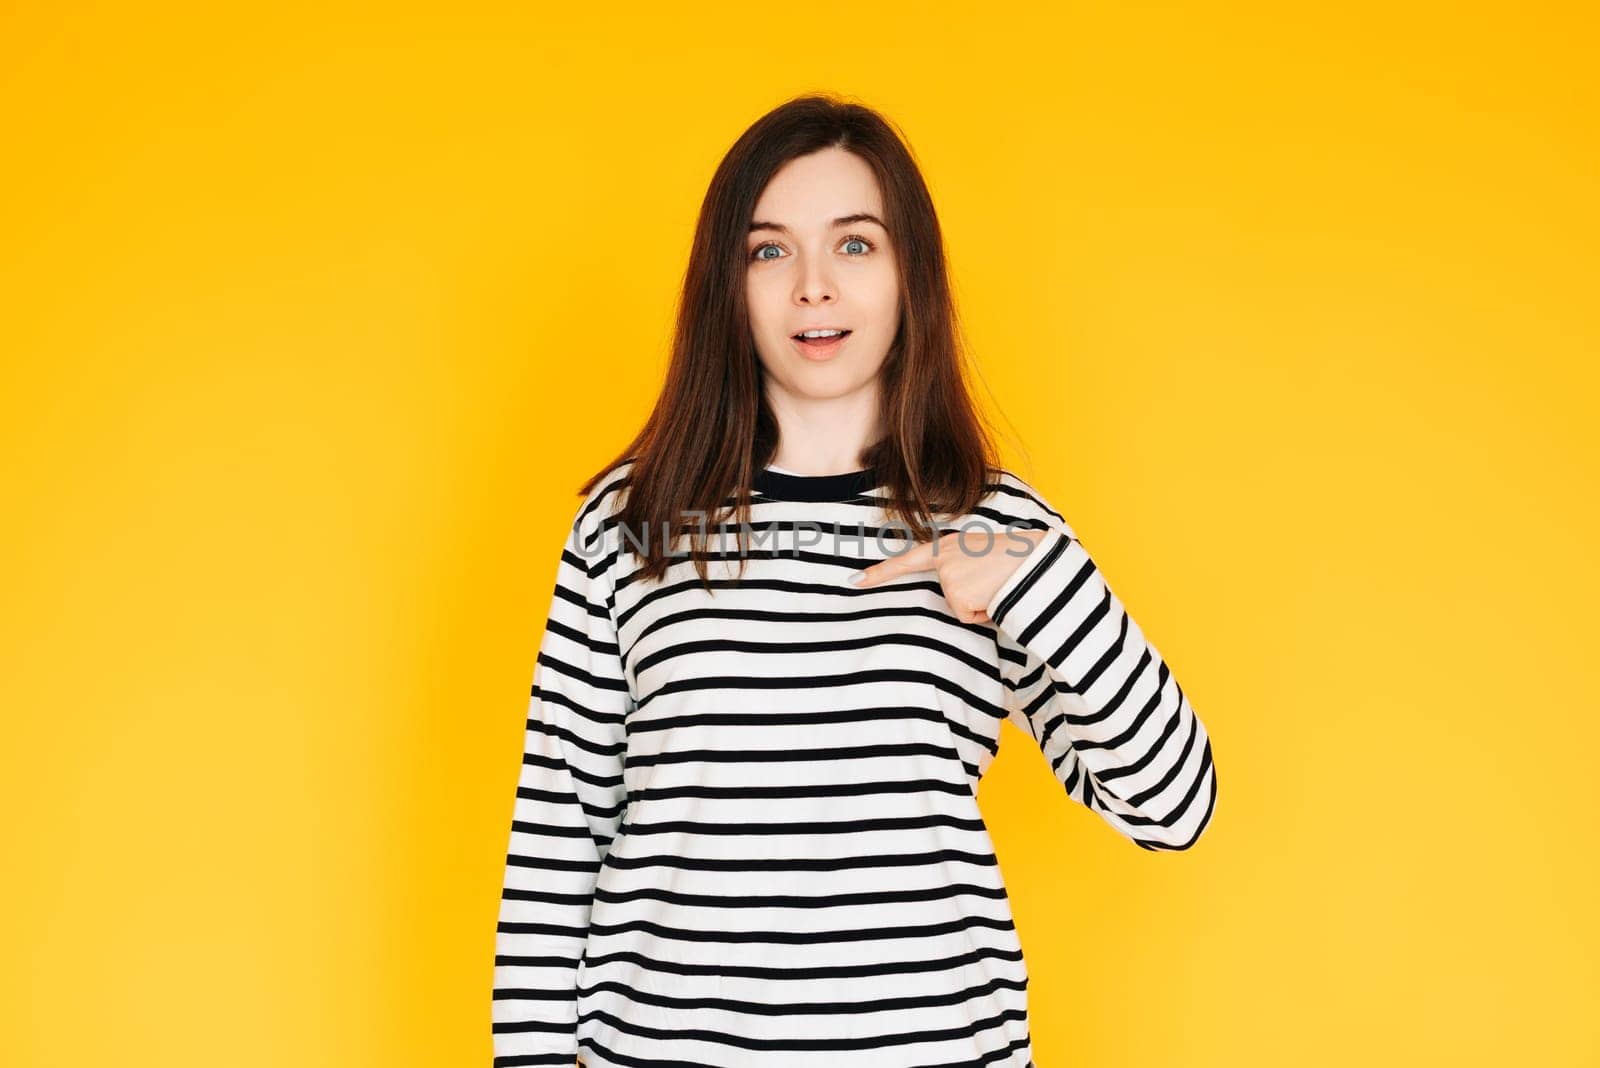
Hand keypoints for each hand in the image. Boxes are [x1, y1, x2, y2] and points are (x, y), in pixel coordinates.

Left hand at [850, 527, 1049, 623]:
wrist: (1037, 560)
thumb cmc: (1016, 558)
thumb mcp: (982, 554)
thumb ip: (962, 566)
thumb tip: (958, 594)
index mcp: (948, 545)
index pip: (907, 560)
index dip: (879, 573)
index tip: (854, 582)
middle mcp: (944, 558)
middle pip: (947, 595)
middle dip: (968, 596)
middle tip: (990, 581)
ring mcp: (949, 577)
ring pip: (959, 608)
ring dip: (979, 604)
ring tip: (998, 586)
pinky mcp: (958, 595)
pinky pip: (968, 617)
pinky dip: (984, 613)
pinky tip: (997, 596)